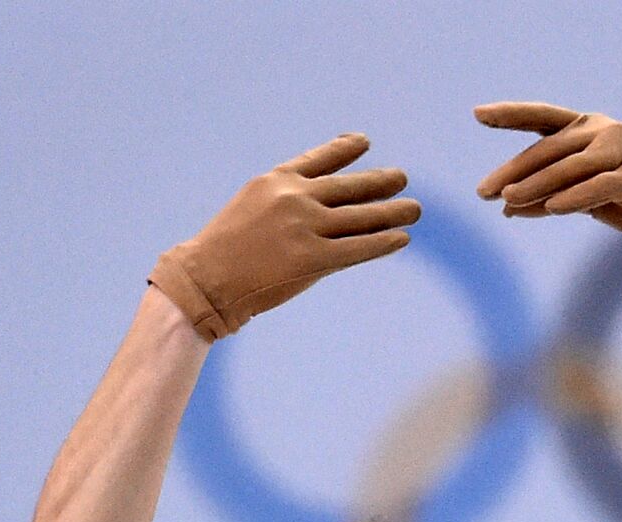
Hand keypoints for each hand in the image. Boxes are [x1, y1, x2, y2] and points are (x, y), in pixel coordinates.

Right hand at [147, 133, 420, 342]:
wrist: (206, 279)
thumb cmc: (226, 249)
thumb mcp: (252, 206)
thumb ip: (286, 200)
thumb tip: (327, 206)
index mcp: (277, 180)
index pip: (319, 158)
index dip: (345, 149)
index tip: (364, 142)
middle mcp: (295, 197)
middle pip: (349, 186)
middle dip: (380, 182)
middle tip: (402, 178)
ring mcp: (305, 226)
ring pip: (361, 216)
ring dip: (393, 212)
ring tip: (415, 209)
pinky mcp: (313, 258)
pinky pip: (359, 247)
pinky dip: (383, 242)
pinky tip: (401, 238)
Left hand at [473, 102, 621, 253]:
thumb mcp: (581, 196)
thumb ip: (547, 195)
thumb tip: (505, 208)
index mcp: (587, 127)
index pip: (542, 118)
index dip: (510, 114)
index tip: (478, 115)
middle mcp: (603, 130)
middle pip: (549, 150)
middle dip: (514, 171)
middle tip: (484, 191)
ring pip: (570, 167)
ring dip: (537, 185)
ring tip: (508, 199)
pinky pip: (598, 186)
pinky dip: (573, 197)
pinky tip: (551, 207)